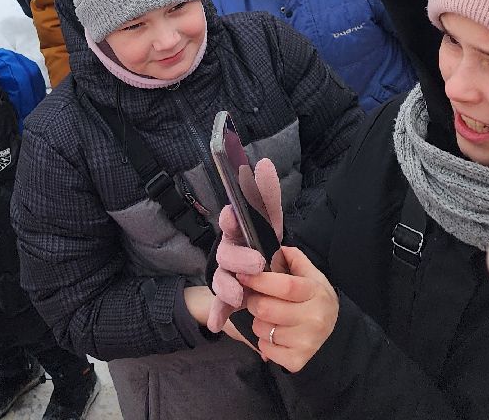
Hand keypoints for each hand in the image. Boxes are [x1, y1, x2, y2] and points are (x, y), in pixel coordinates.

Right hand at [208, 157, 283, 331]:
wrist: (264, 277)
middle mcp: (228, 253)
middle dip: (238, 259)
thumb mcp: (270, 221)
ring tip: (239, 298)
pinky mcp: (226, 297)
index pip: (229, 222)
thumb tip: (264, 163)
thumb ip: (266, 195)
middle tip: (257, 265)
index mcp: (237, 233)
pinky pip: (219, 307)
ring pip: (221, 280)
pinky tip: (218, 325)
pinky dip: (218, 315)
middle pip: (226, 254)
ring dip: (228, 289)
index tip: (232, 215)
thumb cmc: (263, 244)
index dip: (229, 219)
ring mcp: (225, 276)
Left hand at [242, 246, 338, 373]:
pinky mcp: (297, 361)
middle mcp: (314, 318)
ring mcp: (306, 342)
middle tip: (256, 299)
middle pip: (266, 308)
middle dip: (254, 301)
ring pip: (262, 329)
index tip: (243, 276)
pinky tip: (275, 335)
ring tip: (269, 318)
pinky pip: (265, 349)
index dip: (260, 280)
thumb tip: (277, 249)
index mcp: (317, 293)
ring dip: (259, 322)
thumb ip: (294, 258)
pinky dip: (264, 342)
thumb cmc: (316, 300)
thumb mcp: (312, 276)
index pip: (284, 285)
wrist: (334, 335)